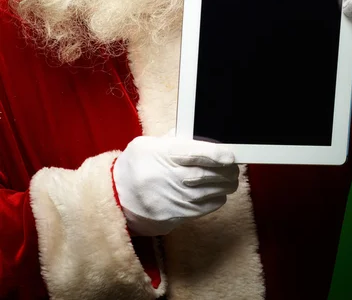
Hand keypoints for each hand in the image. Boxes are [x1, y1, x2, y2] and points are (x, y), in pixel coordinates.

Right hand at [113, 135, 238, 235]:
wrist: (116, 198)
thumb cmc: (133, 166)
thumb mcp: (147, 144)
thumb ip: (172, 140)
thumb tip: (196, 137)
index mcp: (161, 154)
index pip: (194, 153)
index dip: (216, 153)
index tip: (230, 155)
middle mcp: (168, 177)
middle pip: (207, 173)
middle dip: (226, 170)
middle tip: (234, 167)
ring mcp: (172, 199)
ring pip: (209, 192)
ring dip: (224, 185)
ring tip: (231, 179)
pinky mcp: (175, 216)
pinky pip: (203, 209)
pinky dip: (215, 200)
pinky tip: (219, 193)